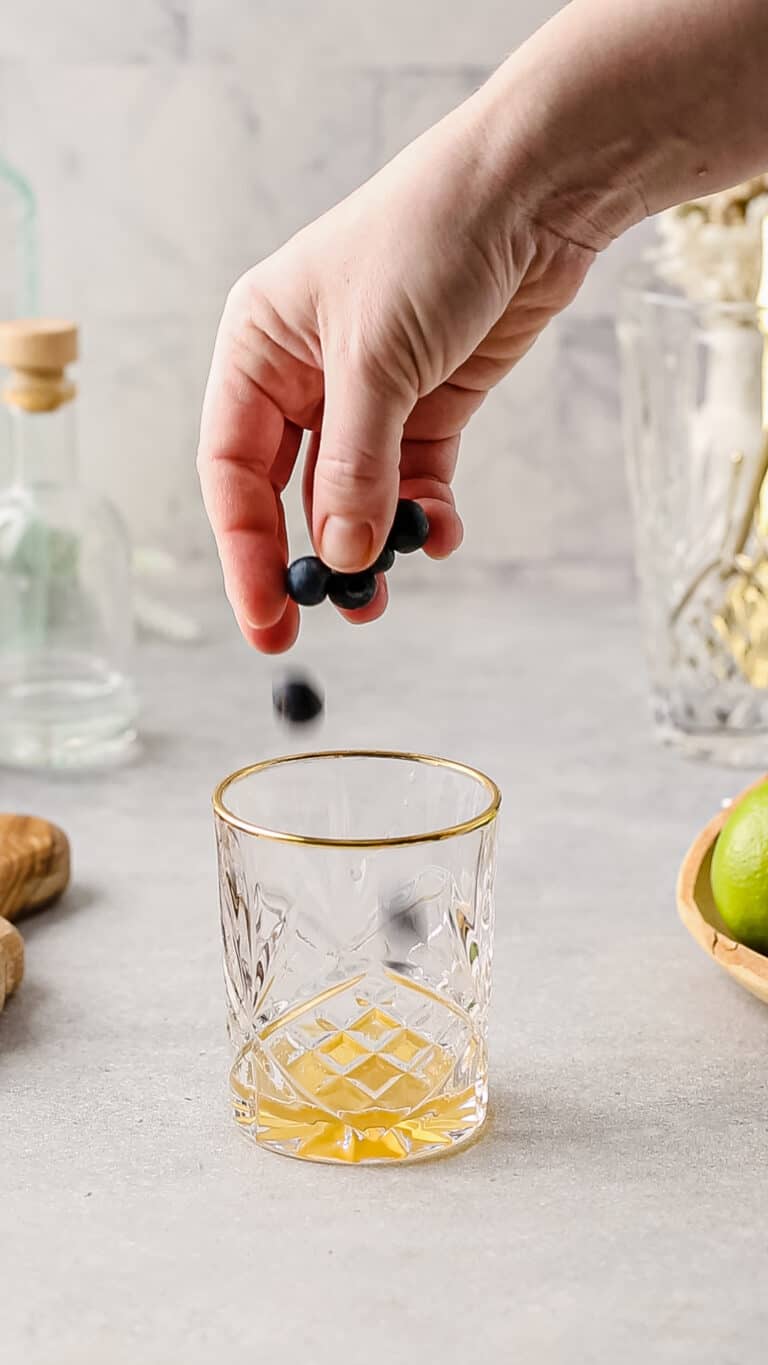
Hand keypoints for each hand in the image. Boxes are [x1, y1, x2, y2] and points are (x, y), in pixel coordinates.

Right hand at [198, 100, 592, 651]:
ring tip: (378, 597)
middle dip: (304, 558)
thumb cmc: (428, 239)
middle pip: (287, 491)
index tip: (263, 616)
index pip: (232, 468)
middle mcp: (304, 375)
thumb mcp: (374, 357)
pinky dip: (422, 513)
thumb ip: (354, 464)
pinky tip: (436, 533)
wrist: (533, 189)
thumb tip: (342, 555)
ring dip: (368, 546)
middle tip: (319, 622)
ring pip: (354, 495)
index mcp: (258, 348)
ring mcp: (370, 393)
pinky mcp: (431, 404)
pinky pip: (413, 480)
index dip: (243, 548)